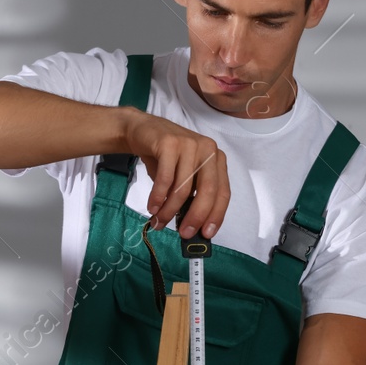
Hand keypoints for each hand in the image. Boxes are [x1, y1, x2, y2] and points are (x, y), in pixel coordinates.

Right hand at [121, 110, 229, 238]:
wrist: (142, 131)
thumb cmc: (165, 158)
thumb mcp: (184, 176)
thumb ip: (192, 196)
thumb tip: (192, 227)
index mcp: (216, 159)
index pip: (223, 192)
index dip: (216, 215)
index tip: (206, 234)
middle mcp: (208, 150)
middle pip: (207, 191)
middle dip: (195, 216)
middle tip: (184, 233)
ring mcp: (189, 144)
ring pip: (183, 188)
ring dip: (169, 210)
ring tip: (159, 222)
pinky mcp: (169, 143)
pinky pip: (165, 178)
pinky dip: (158, 197)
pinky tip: (152, 207)